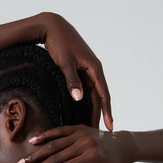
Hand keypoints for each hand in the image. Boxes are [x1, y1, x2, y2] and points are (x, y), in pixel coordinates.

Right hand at [17, 125, 133, 162]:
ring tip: (22, 162)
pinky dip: (45, 135)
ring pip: (54, 144)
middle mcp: (85, 143)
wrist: (123, 144)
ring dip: (36, 154)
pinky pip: (59, 131)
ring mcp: (81, 133)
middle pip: (56, 157)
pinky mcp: (78, 127)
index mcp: (91, 157)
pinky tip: (33, 142)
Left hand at [40, 13, 112, 130]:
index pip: (104, 95)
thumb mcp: (65, 62)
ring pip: (92, 96)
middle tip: (100, 135)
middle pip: (99, 98)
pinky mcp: (80, 71)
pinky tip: (82, 115)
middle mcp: (94, 71)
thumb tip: (79, 99)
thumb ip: (72, 80)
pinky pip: (85, 91)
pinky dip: (85, 104)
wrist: (52, 27)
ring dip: (92, 111)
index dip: (107, 112)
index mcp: (94, 69)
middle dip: (100, 116)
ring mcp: (87, 71)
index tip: (110, 128)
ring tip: (92, 129)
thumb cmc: (59, 43)